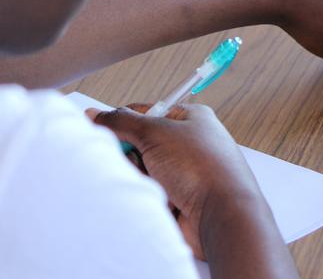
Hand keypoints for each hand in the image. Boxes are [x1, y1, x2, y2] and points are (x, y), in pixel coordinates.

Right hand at [86, 104, 262, 260]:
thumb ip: (122, 122)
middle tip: (140, 161)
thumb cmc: (203, 168)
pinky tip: (163, 199)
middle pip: (139, 143)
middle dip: (132, 155)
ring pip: (140, 170)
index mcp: (190, 119)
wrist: (223, 214)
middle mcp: (188, 143)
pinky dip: (149, 196)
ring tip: (157, 183)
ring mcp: (183, 172)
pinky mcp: (178, 197)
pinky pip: (148, 192)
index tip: (103, 129)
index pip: (145, 112)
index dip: (123, 121)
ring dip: (141, 178)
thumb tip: (96, 114)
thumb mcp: (156, 133)